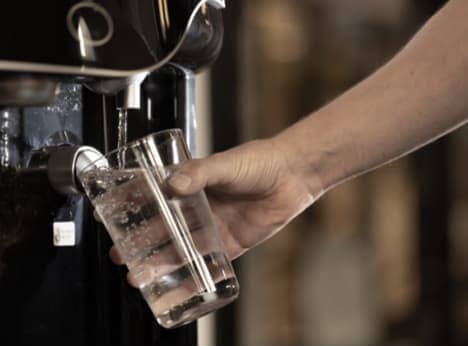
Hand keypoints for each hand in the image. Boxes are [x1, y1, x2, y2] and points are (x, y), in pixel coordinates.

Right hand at [103, 138, 316, 279]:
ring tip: (139, 274)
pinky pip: (207, 262)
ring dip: (158, 262)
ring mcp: (212, 226)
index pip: (152, 195)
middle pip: (161, 227)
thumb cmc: (258, 161)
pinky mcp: (230, 243)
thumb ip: (200, 172)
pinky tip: (176, 283)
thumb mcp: (225, 163)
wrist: (290, 176)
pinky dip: (191, 274)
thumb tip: (174, 183)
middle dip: (139, 241)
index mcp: (190, 184)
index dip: (129, 205)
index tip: (106, 214)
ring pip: (179, 248)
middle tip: (119, 253)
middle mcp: (197, 207)